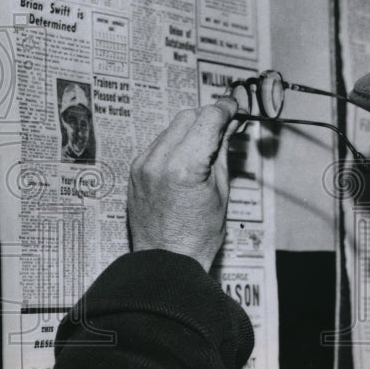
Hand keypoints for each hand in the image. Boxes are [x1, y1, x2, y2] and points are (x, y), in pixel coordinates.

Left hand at [128, 98, 239, 270]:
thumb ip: (221, 152)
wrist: (166, 260)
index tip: (233, 108)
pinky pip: (158, 144)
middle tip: (222, 129)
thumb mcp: (221, 192)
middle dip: (207, 118)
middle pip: (188, 116)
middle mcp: (160, 160)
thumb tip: (228, 126)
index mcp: (185, 166)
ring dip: (190, 131)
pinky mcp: (135, 170)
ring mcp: (143, 164)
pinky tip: (184, 161)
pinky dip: (173, 145)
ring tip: (203, 148)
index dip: (225, 109)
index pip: (208, 118)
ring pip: (171, 128)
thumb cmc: (198, 235)